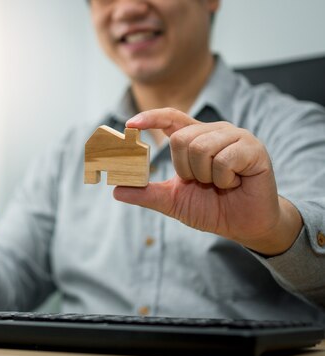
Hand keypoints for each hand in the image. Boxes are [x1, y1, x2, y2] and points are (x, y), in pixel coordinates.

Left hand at [113, 108, 302, 255]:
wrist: (245, 225)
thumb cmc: (212, 208)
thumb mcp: (173, 201)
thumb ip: (147, 193)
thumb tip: (116, 189)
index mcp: (195, 138)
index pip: (170, 118)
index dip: (150, 117)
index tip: (130, 125)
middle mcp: (215, 132)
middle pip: (180, 139)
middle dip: (184, 169)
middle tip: (201, 182)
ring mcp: (236, 137)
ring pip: (200, 147)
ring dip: (205, 175)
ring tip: (219, 183)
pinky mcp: (253, 149)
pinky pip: (224, 159)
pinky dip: (224, 179)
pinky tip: (234, 183)